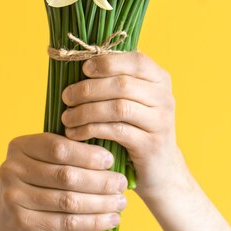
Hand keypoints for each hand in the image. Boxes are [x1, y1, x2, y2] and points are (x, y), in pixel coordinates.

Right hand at [0, 132, 127, 230]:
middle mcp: (12, 168)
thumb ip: (68, 154)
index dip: (87, 154)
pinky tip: (110, 219)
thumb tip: (113, 150)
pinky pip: (66, 222)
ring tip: (120, 202)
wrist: (9, 226)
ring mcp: (14, 197)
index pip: (58, 147)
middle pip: (65, 174)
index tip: (111, 160)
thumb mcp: (44, 163)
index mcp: (20, 146)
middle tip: (121, 184)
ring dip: (100, 202)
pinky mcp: (22, 222)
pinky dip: (92, 221)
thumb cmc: (38, 187)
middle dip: (99, 180)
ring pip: (68, 200)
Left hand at [61, 51, 187, 200]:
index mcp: (159, 79)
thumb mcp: (132, 100)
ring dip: (86, 111)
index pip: (136, 61)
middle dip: (89, 89)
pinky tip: (75, 133)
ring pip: (118, 108)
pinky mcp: (151, 145)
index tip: (84, 69)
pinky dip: (91, 129)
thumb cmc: (136, 127)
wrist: (160, 169)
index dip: (108, 62)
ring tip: (66, 117)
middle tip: (66, 97)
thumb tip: (78, 63)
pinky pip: (116, 131)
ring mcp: (160, 121)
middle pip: (122, 85)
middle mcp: (164, 97)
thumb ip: (114, 81)